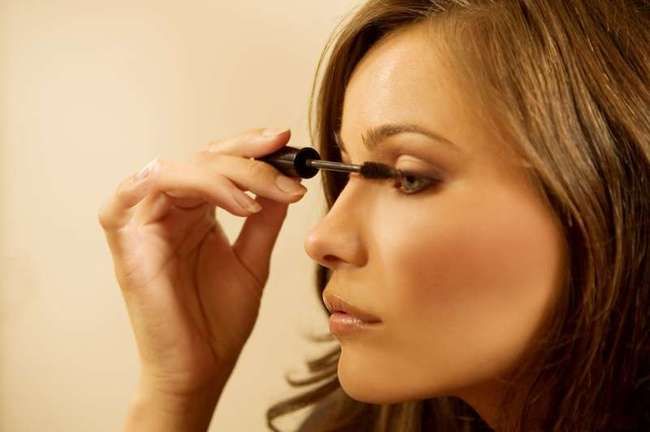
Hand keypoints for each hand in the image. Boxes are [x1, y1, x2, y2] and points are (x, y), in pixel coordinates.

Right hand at [98, 128, 306, 397]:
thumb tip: (288, 180)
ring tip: (259, 199)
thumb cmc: (219, 321)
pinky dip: (178, 182)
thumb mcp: (253, 260)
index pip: (219, 163)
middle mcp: (169, 210)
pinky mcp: (126, 239)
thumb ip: (266, 220)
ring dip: (223, 174)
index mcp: (196, 212)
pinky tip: (223, 198)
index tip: (287, 143)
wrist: (201, 368)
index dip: (251, 148)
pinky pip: (134, 190)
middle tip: (284, 166)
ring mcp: (145, 222)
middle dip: (247, 158)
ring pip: (178, 169)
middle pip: (201, 158)